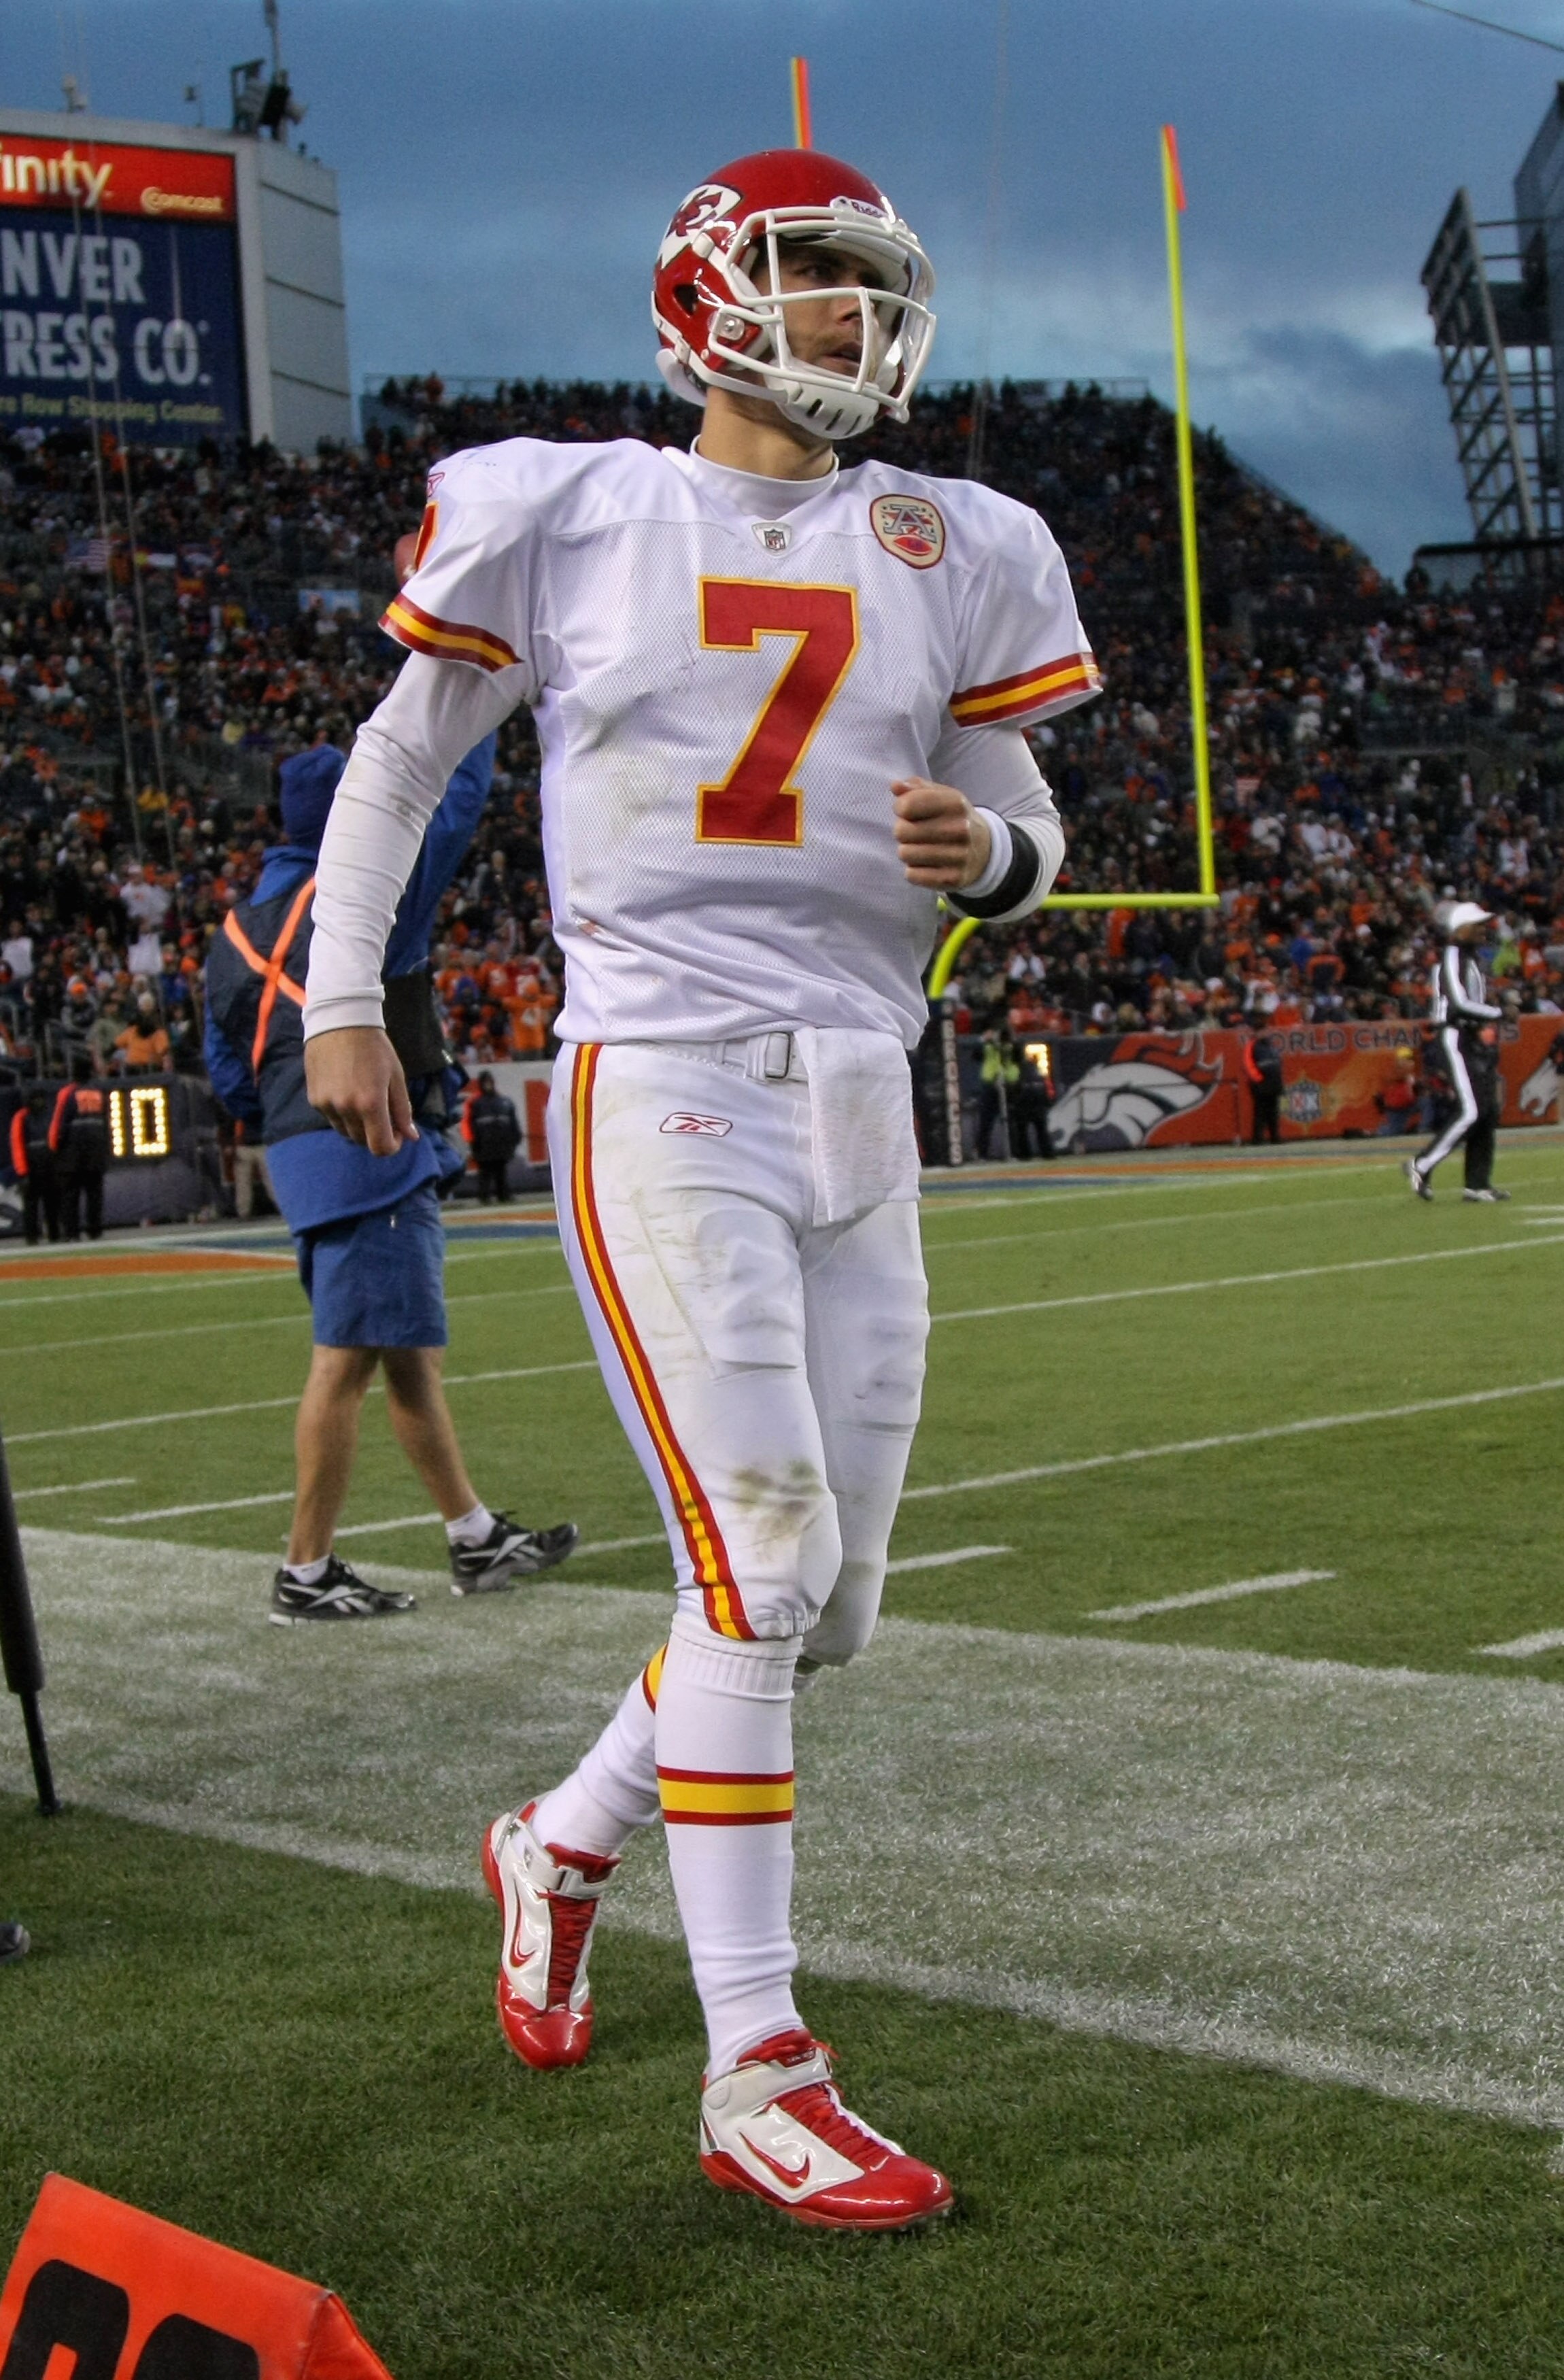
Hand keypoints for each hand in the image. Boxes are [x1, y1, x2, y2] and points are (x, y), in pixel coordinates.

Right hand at [304, 1026, 416, 1154]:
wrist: (340, 1021)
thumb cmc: (374, 1047)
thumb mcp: (396, 1076)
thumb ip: (402, 1110)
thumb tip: (411, 1137)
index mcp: (370, 1103)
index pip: (380, 1147)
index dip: (392, 1146)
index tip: (397, 1133)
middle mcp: (346, 1108)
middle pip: (363, 1142)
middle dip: (377, 1133)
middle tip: (385, 1113)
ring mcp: (327, 1104)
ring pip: (346, 1132)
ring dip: (359, 1126)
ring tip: (365, 1099)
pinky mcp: (314, 1099)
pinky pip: (332, 1118)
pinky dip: (343, 1114)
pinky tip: (348, 1091)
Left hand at [892, 778, 991, 889]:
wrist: (985, 850)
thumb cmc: (953, 818)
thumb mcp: (941, 796)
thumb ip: (915, 787)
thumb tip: (895, 786)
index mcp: (956, 804)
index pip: (907, 805)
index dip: (900, 808)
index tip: (907, 811)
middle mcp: (961, 829)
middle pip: (901, 831)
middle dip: (902, 831)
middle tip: (914, 832)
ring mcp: (959, 856)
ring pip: (905, 854)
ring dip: (907, 851)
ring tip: (920, 847)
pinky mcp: (953, 879)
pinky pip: (912, 875)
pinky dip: (913, 870)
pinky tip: (926, 864)